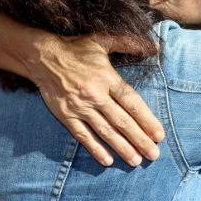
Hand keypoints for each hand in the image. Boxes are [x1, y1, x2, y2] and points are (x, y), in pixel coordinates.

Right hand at [27, 33, 162, 167]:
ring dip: (122, 148)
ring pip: (105, 131)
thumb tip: (153, 47)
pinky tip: (107, 160)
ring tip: (136, 161)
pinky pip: (83, 135)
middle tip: (153, 154)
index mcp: (107, 77)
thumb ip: (130, 43)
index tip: (159, 134)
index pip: (131, 102)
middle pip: (122, 121)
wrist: (42, 56)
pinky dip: (95, 149)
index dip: (147, 120)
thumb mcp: (102, 40)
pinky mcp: (66, 116)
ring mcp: (80, 107)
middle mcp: (95, 95)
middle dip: (139, 139)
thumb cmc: (75, 48)